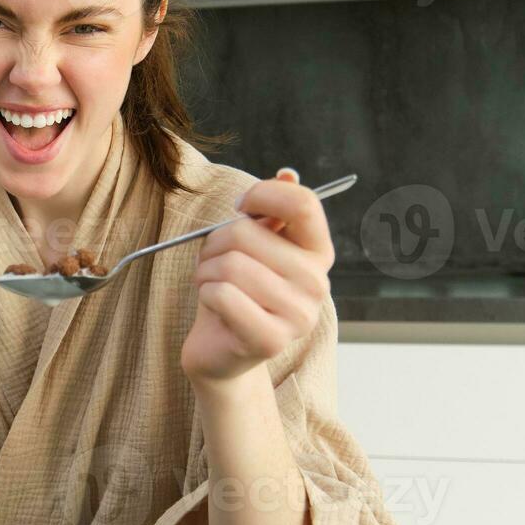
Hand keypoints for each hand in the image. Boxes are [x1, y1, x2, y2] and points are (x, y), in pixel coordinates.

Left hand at [180, 170, 334, 385]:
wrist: (222, 351)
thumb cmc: (235, 290)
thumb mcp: (252, 246)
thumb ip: (271, 211)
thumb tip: (288, 173)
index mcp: (318, 253)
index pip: (303, 204)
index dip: (262, 195)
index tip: (241, 208)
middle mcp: (317, 284)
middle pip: (249, 234)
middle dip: (215, 243)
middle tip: (212, 260)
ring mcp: (298, 315)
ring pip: (231, 265)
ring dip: (206, 271)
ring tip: (210, 283)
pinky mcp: (270, 340)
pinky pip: (222, 295)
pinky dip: (206, 294)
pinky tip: (213, 306)